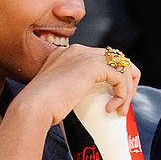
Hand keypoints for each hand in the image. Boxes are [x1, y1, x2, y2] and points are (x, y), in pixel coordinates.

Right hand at [15, 45, 140, 126]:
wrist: (33, 107)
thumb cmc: (42, 108)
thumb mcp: (61, 93)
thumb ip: (76, 88)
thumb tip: (96, 99)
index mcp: (68, 54)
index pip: (101, 58)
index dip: (113, 78)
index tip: (113, 98)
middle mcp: (77, 50)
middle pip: (116, 58)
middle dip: (126, 81)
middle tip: (122, 103)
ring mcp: (84, 55)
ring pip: (122, 66)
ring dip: (127, 89)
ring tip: (121, 109)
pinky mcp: (92, 66)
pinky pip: (120, 77)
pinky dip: (122, 94)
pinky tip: (112, 108)